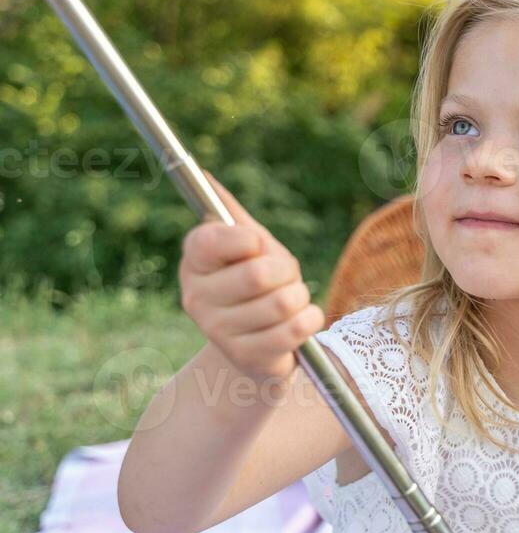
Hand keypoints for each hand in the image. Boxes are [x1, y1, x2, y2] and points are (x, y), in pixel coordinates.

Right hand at [179, 171, 322, 383]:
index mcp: (194, 261)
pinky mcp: (245, 357)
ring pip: (282, 302)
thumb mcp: (250, 246)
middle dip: (286, 272)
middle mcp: (196, 296)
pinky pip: (296, 328)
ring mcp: (217, 331)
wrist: (262, 345)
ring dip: (300, 297)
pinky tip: (302, 320)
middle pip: (259, 273)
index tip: (258, 247)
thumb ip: (232, 215)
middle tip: (283, 279)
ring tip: (290, 300)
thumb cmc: (257, 285)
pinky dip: (310, 319)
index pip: (214, 239)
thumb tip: (206, 176)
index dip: (249, 241)